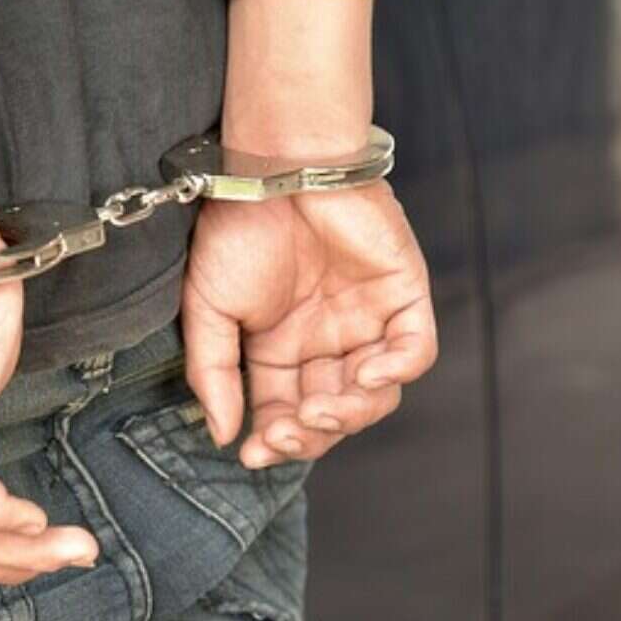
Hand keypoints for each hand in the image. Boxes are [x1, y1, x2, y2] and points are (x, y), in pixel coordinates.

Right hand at [181, 180, 437, 467]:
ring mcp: (367, 319)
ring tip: (319, 408)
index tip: (253, 452)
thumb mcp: (206, 309)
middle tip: (286, 431)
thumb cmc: (236, 230)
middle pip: (332, 411)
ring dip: (349, 414)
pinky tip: (364, 375)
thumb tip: (220, 432)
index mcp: (280, 347)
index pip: (285, 411)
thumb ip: (212, 372)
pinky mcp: (403, 296)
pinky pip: (415, 351)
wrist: (274, 168)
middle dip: (310, 433)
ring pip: (375, 394)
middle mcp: (326, 340)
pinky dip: (396, 371)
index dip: (274, 439)